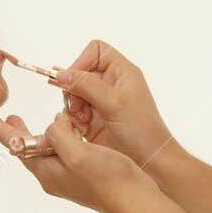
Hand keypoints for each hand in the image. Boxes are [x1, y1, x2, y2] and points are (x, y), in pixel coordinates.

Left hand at [0, 101, 148, 212]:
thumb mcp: (77, 153)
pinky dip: (57, 137)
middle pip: (26, 149)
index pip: (14, 145)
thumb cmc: (108, 179)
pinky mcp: (82, 174)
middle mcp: (53, 176)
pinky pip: (62, 152)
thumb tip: (54, 123)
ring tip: (28, 119)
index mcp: (46, 171)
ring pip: (44, 150)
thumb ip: (58, 134)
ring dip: (36, 133)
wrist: (136, 201)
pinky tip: (65, 130)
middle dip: (13, 132)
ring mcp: (68, 177)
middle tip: (4, 115)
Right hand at [52, 38, 175, 173]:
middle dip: (74, 89)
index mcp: (122, 72)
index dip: (81, 61)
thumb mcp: (115, 103)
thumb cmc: (142, 131)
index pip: (95, 50)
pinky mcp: (94, 120)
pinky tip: (83, 129)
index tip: (73, 79)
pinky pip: (74, 112)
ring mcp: (101, 102)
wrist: (149, 161)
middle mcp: (111, 84)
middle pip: (79, 73)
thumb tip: (62, 74)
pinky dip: (74, 119)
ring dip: (73, 106)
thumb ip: (87, 85)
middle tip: (78, 106)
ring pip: (73, 93)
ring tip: (83, 120)